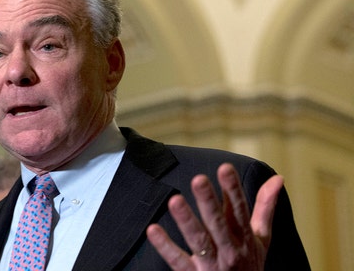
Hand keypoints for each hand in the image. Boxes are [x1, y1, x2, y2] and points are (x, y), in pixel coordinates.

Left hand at [146, 163, 283, 270]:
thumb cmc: (250, 265)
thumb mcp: (261, 238)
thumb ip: (265, 207)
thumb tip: (277, 177)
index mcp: (244, 236)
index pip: (239, 209)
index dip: (232, 189)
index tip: (224, 168)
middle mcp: (230, 249)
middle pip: (218, 223)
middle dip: (209, 202)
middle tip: (198, 179)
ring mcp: (212, 264)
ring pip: (199, 240)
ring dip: (186, 221)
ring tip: (174, 201)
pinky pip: (178, 261)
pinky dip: (166, 246)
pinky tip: (153, 230)